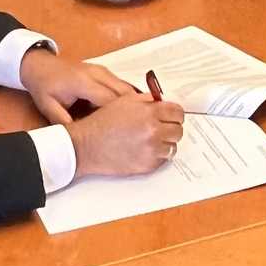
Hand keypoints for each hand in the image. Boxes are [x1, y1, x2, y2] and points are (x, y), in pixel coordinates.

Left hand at [18, 48, 135, 126]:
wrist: (40, 65)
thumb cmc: (43, 86)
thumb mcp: (47, 107)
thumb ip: (62, 122)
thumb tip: (76, 140)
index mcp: (83, 82)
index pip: (109, 101)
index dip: (117, 117)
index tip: (119, 133)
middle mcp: (97, 74)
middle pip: (124, 92)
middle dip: (129, 111)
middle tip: (130, 130)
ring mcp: (103, 70)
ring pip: (125, 88)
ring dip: (129, 104)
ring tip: (129, 123)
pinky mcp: (105, 72)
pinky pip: (121, 85)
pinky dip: (124, 98)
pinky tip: (122, 112)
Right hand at [67, 94, 183, 177]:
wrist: (86, 146)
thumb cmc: (102, 123)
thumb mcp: (124, 102)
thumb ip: (146, 100)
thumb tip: (162, 101)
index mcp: (149, 112)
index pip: (178, 113)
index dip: (175, 115)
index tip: (170, 117)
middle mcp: (154, 131)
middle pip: (178, 130)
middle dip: (171, 129)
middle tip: (160, 130)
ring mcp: (152, 150)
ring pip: (173, 147)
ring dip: (165, 144)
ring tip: (151, 142)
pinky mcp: (147, 165)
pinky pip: (163, 160)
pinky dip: (157, 156)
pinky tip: (144, 151)